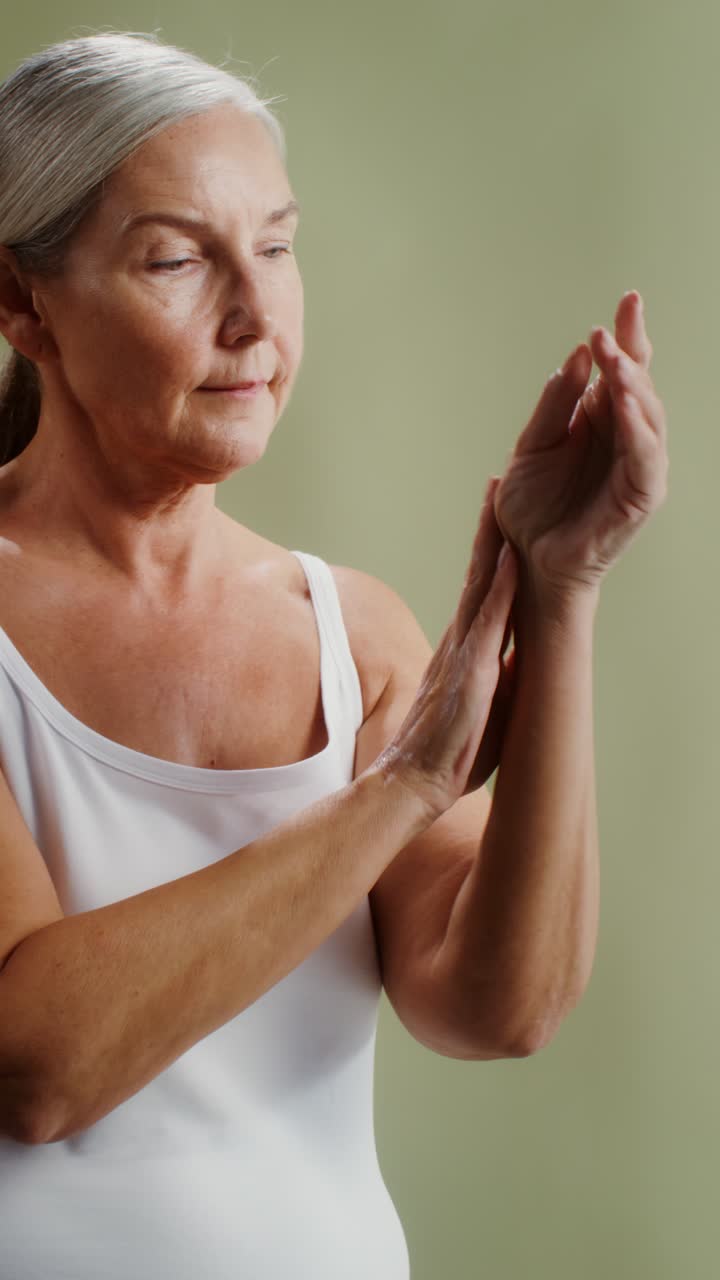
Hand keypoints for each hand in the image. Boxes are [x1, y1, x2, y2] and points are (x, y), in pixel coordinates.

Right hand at [378, 479, 516, 820]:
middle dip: (488, 528)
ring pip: (481, 585)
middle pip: (478, 573)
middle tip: (497, 483)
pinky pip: (488, 622)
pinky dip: (501, 588)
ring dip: (492, 541)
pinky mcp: (470, 674)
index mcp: (465, 651)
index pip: (482, 591)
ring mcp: (463, 654)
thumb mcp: (484, 709)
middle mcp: (461, 643)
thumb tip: (521, 661)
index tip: (500, 518)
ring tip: (501, 498)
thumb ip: (498, 679)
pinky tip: (513, 559)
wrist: (412, 785)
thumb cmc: (447, 757)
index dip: (491, 552)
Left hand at [494, 292, 667, 596]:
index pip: (622, 370)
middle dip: (629, 354)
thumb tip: (577, 358)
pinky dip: (639, 428)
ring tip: (616, 361)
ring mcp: (637, 466)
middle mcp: (625, 439)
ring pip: (649, 416)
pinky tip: (625, 403)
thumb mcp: (530, 446)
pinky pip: (646, 457)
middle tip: (609, 329)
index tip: (628, 299)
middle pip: (640, 386)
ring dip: (634, 386)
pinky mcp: (640, 496)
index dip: (627, 336)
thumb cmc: (529, 509)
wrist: (525, 560)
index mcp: (600, 421)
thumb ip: (554, 405)